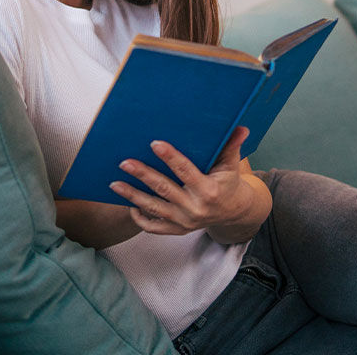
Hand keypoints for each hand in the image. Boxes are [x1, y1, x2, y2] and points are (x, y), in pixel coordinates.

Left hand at [109, 126, 259, 236]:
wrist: (233, 213)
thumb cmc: (228, 183)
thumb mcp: (232, 166)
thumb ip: (232, 146)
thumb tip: (241, 127)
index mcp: (208, 190)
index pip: (186, 171)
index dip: (170, 157)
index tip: (154, 144)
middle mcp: (195, 208)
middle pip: (164, 189)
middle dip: (143, 175)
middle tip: (124, 162)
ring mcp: (184, 221)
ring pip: (154, 208)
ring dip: (132, 195)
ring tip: (115, 183)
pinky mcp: (177, 230)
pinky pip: (154, 227)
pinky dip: (140, 218)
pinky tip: (129, 205)